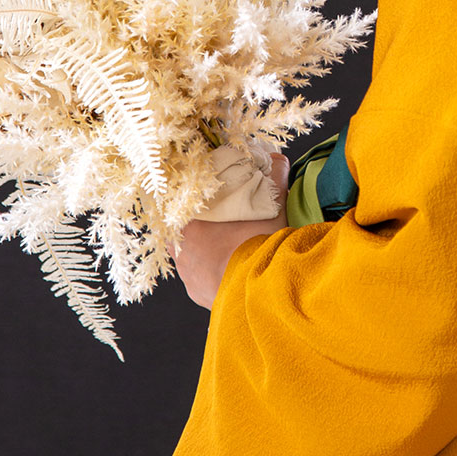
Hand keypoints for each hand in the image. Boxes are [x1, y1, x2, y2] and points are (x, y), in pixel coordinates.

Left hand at [172, 153, 289, 308]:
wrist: (263, 293)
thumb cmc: (260, 245)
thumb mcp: (271, 202)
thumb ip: (274, 174)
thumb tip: (276, 158)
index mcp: (189, 226)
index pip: (180, 206)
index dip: (195, 200)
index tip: (209, 198)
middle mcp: (182, 254)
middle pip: (184, 232)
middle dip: (202, 226)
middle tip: (223, 220)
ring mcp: (190, 278)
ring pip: (193, 258)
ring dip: (207, 251)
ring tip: (231, 246)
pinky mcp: (200, 297)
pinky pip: (202, 280)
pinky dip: (214, 273)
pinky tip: (232, 267)